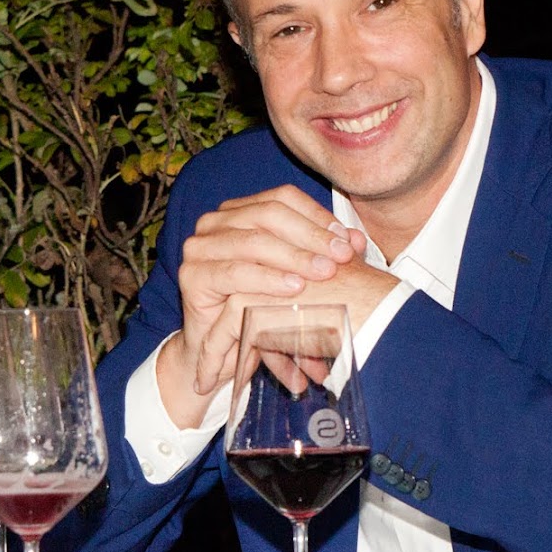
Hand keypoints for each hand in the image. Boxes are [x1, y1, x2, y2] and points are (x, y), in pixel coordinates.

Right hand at [155, 186, 364, 425]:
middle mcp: (216, 222)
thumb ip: (325, 255)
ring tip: (325, 273)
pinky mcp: (192, 276)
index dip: (318, 217)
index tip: (348, 242)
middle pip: (269, 214)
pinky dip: (268, 279)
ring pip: (254, 241)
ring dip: (294, 257)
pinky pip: (234, 272)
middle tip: (342, 258)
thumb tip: (358, 240)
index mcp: (240, 211)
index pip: (283, 198)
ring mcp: (200, 246)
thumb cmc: (265, 309)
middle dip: (311, 236)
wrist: (225, 352)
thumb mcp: (300, 279)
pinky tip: (294, 288)